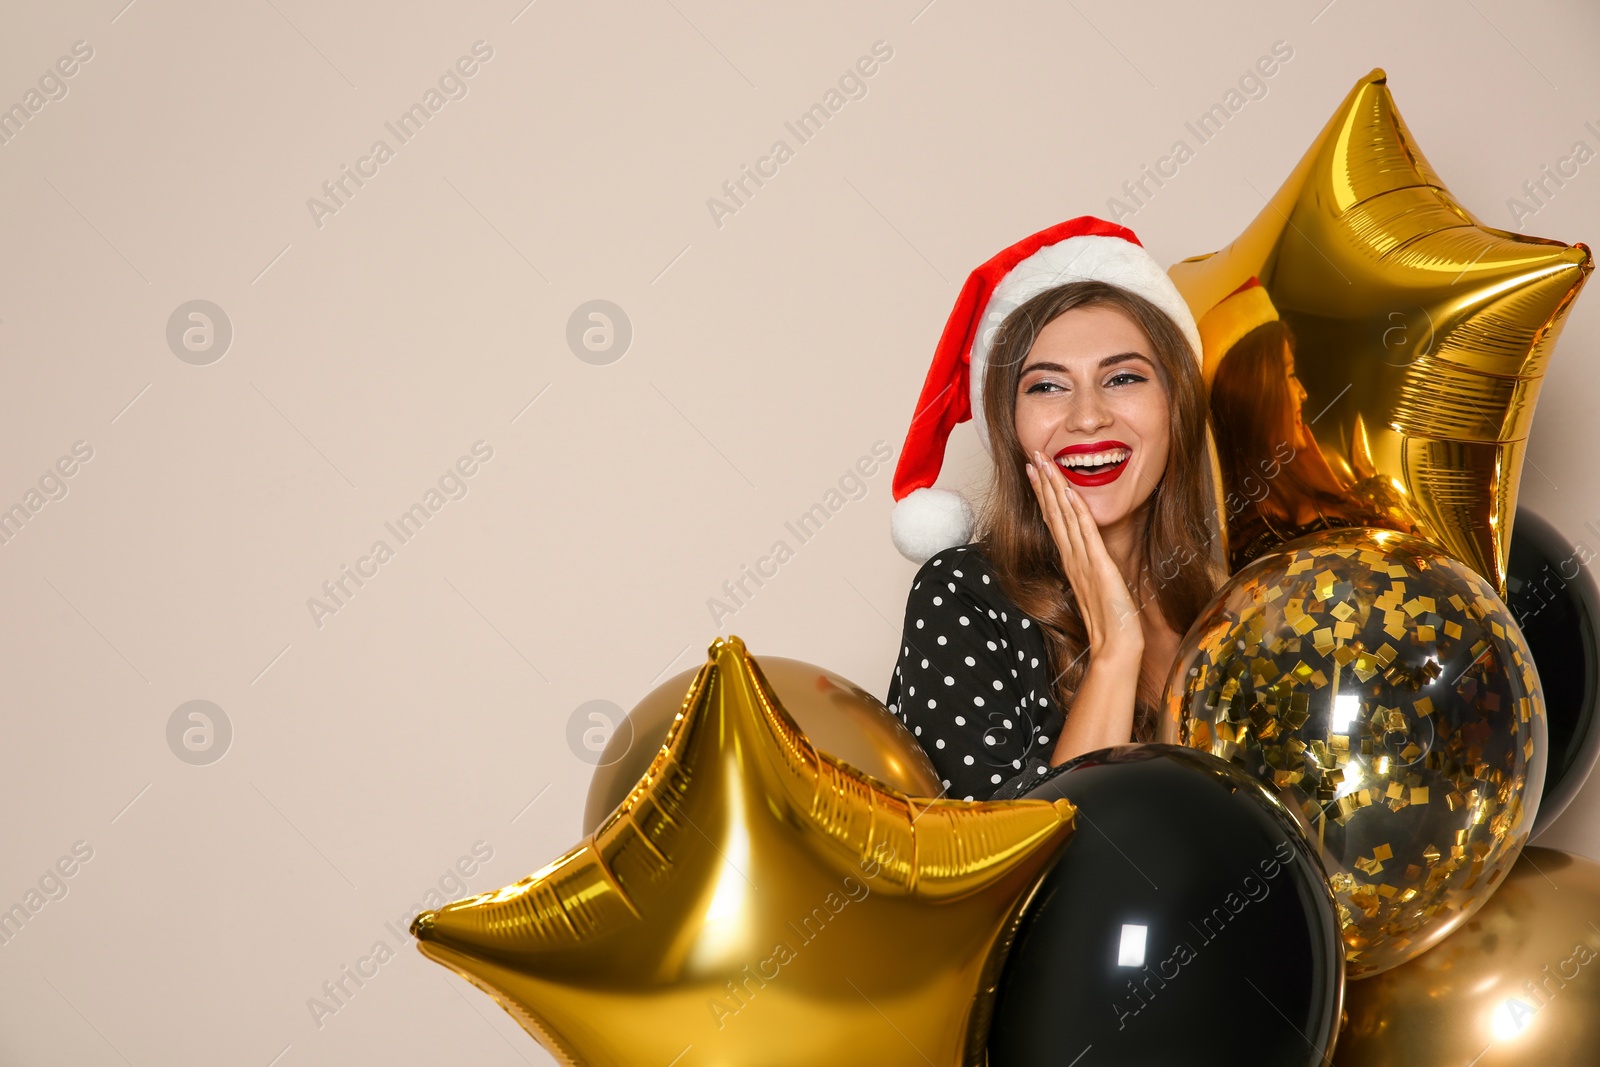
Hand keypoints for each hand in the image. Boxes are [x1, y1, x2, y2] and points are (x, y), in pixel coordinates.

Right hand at [1026, 450, 1144, 663]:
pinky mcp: (1098, 564)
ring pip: (1063, 516)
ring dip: (1052, 487)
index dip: (1043, 495)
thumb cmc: (1109, 620)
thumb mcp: (1097, 587)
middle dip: (1042, 482)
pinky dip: (1075, 509)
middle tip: (1032, 456)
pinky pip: (1085, 531)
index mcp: (1072, 561)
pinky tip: (1068, 490)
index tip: (1035, 473)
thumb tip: (1088, 557)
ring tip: (1043, 463)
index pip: (1053, 521)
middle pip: (1052, 513)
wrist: (1115, 645)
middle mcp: (1072, 557)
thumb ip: (1089, 568)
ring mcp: (1083, 560)